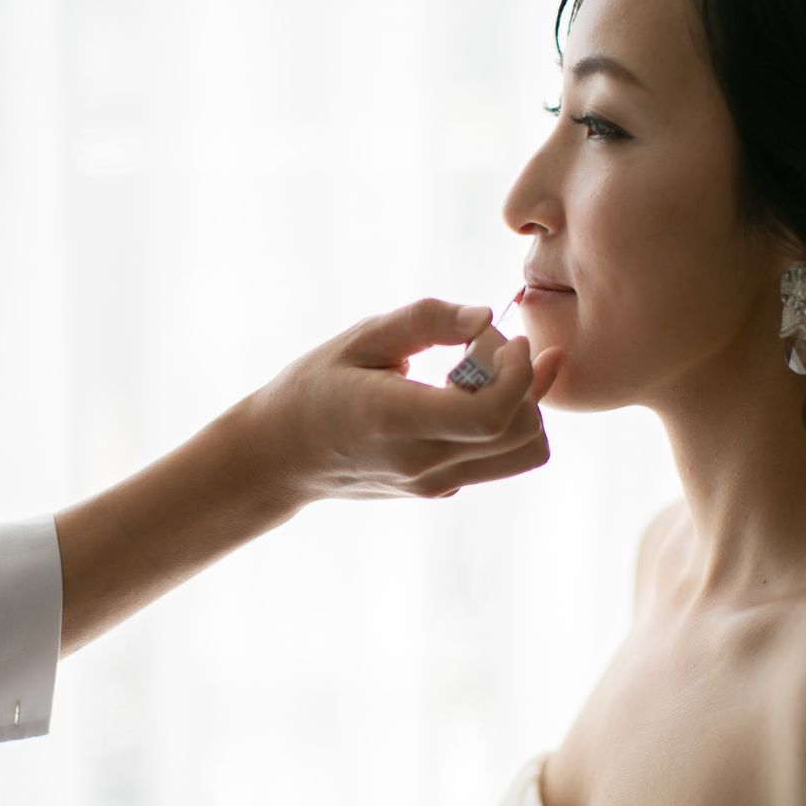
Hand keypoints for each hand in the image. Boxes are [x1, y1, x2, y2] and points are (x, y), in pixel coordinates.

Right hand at [242, 298, 564, 505]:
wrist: (280, 456)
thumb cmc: (314, 388)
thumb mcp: (360, 339)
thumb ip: (425, 320)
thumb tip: (486, 316)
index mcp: (396, 421)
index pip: (491, 415)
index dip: (517, 372)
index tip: (503, 336)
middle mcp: (422, 463)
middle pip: (522, 434)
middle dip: (523, 380)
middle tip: (482, 346)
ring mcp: (433, 484)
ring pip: (525, 454)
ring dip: (524, 405)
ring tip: (484, 371)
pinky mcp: (440, 489)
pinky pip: (500, 460)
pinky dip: (507, 422)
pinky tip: (474, 388)